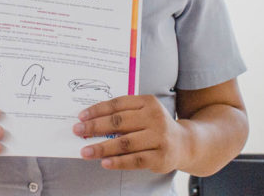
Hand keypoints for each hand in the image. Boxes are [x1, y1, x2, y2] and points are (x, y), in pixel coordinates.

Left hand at [73, 95, 189, 173]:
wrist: (185, 143)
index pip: (118, 104)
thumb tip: (92, 121)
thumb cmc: (156, 126)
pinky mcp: (160, 157)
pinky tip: (104, 162)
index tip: (81, 116)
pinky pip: (135, 160)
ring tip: (85, 151)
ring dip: (102, 147)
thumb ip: (123, 113)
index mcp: (148, 102)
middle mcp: (155, 118)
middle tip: (78, 130)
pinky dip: (118, 162)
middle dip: (95, 127)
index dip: (98, 110)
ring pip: (125, 143)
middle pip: (119, 122)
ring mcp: (159, 138)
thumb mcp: (144, 112)